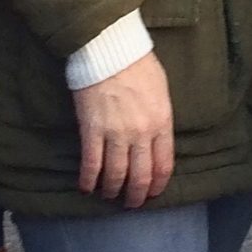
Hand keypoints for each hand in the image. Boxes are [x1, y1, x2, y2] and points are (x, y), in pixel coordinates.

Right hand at [73, 52, 173, 207]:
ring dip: (113, 191)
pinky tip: (87, 186)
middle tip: (131, 203)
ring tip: (110, 196)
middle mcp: (141, 133)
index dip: (157, 185)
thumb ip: (161, 118)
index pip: (163, 165)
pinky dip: (89, 180)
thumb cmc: (139, 64)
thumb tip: (158, 140)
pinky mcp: (92, 130)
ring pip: (116, 175)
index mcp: (162, 123)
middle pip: (140, 176)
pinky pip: (91, 164)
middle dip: (136, 195)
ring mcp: (116, 134)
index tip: (152, 193)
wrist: (110, 49)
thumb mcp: (162, 91)